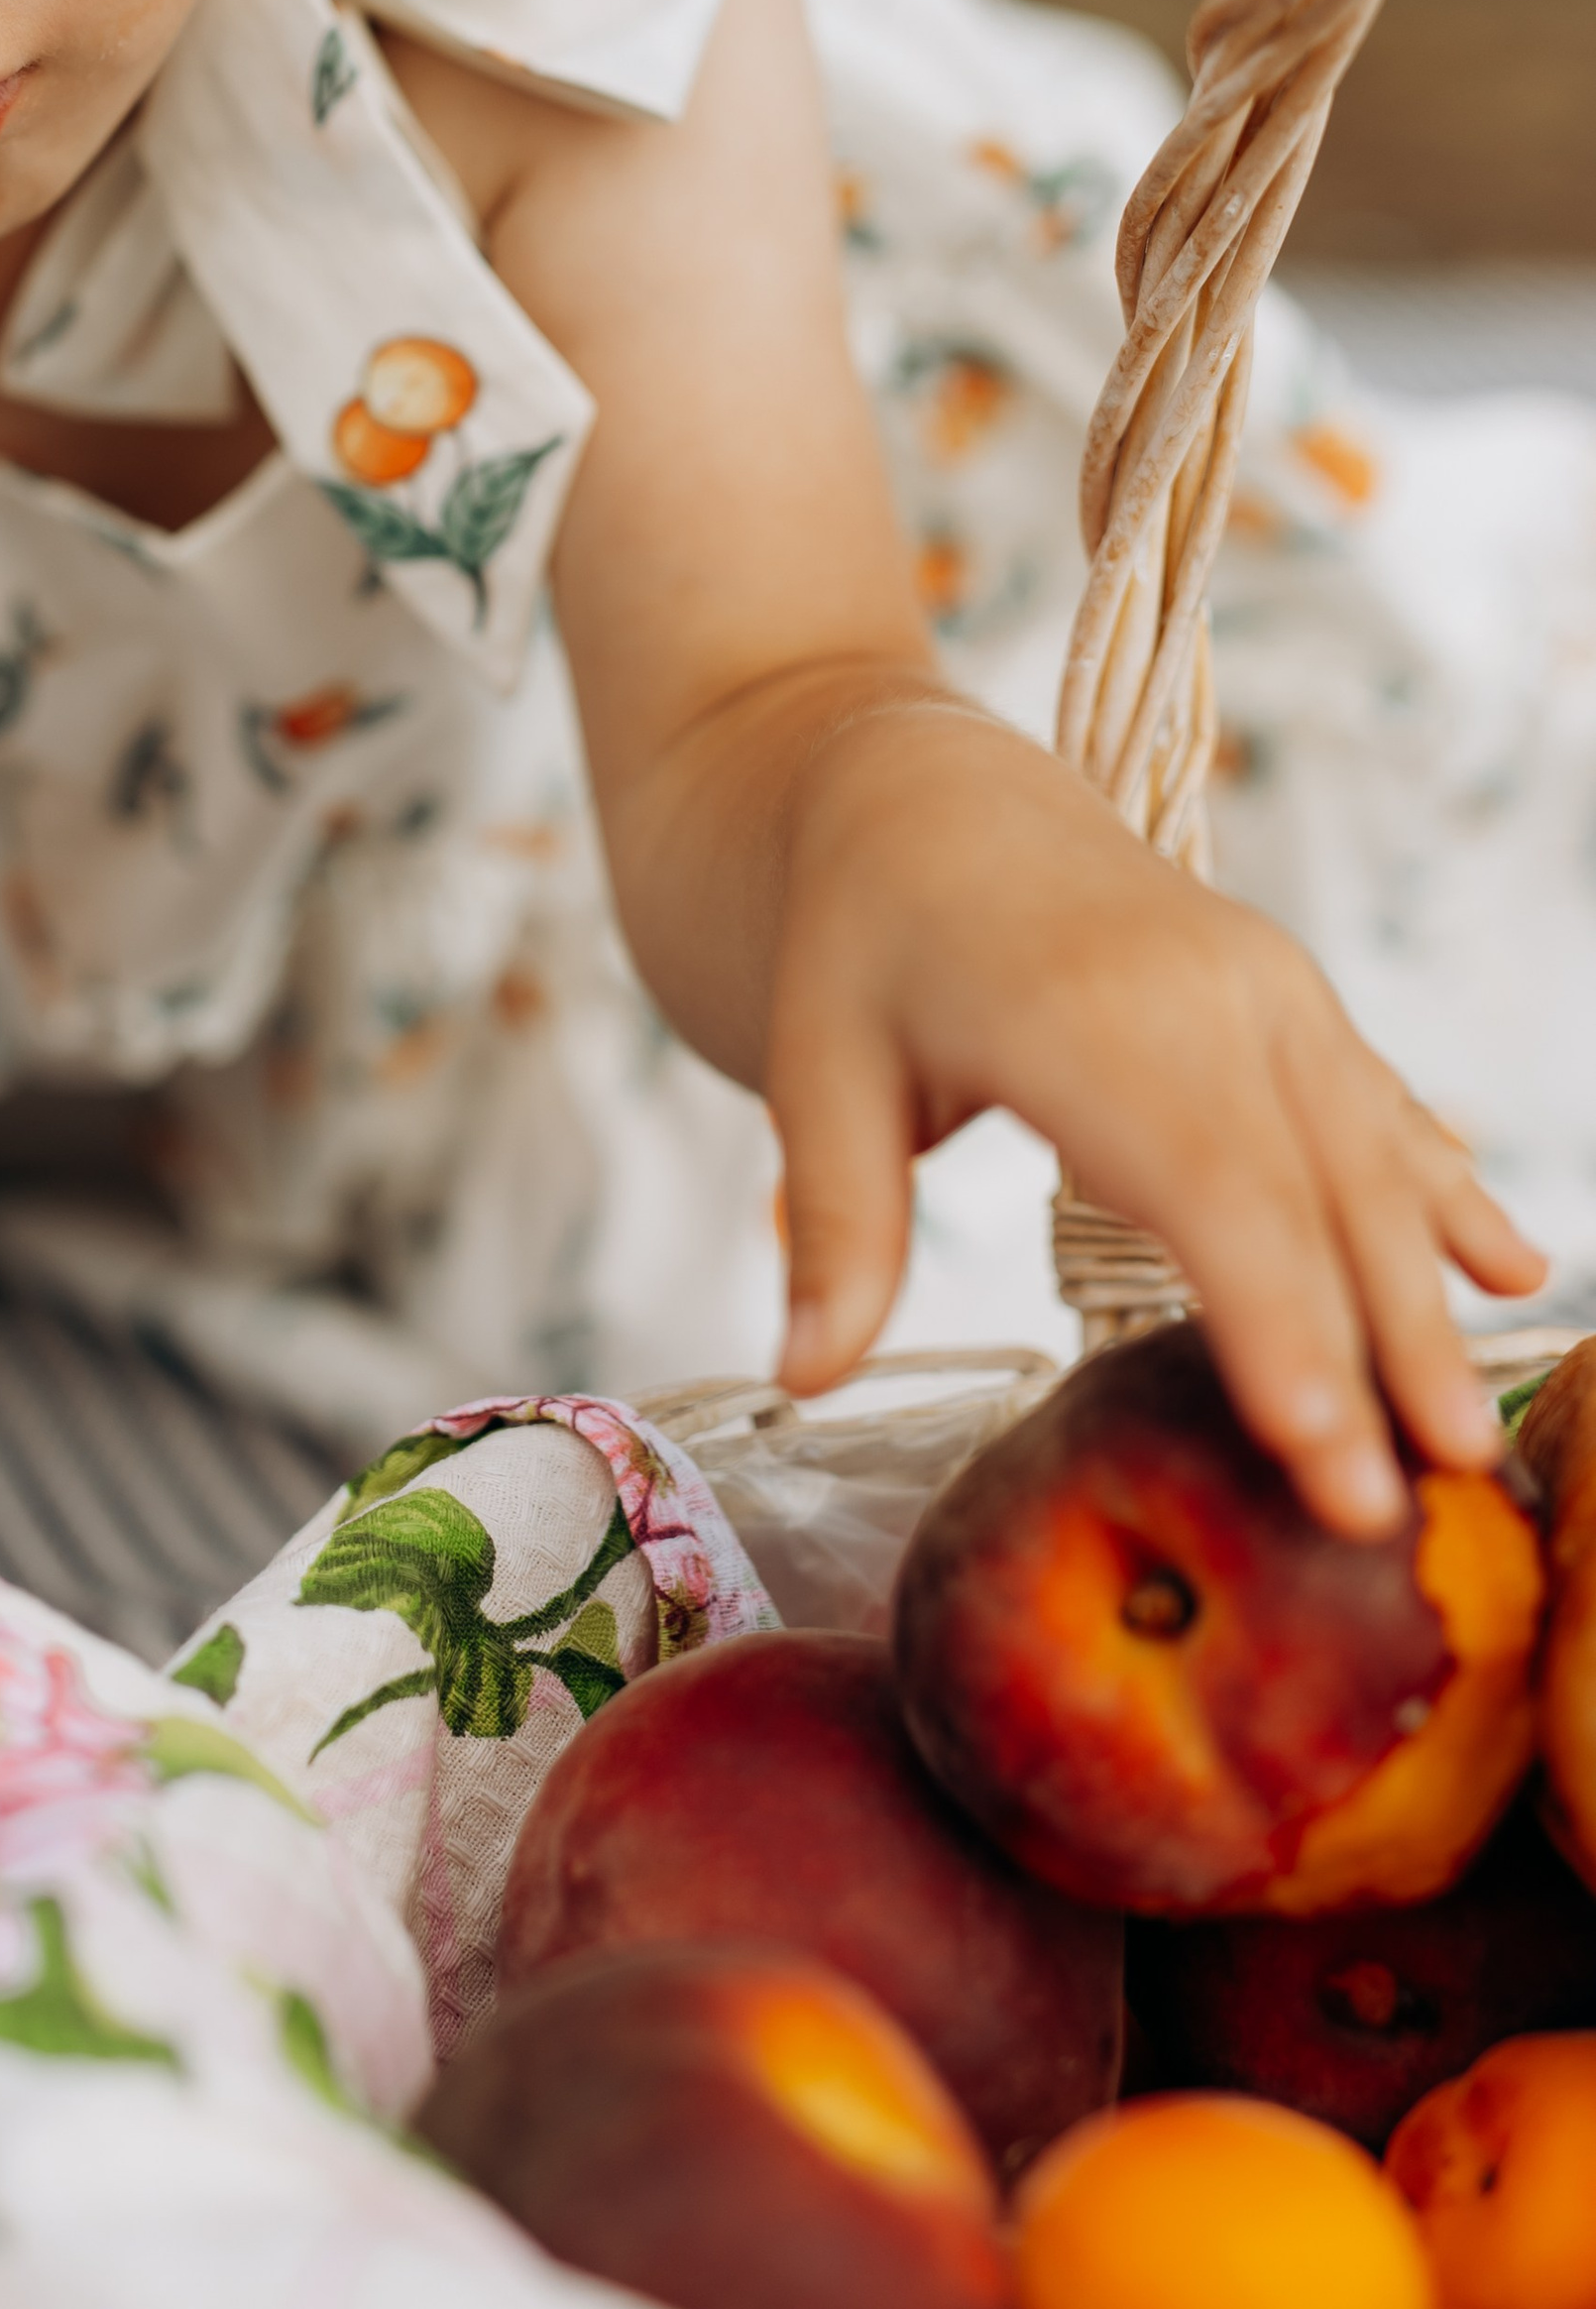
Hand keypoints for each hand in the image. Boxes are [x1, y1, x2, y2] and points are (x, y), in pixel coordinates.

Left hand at [761, 694, 1544, 1538]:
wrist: (924, 793)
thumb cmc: (862, 937)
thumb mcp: (816, 1066)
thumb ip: (835, 1224)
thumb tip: (801, 1373)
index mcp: (1089, 1011)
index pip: (1210, 1194)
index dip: (1277, 1328)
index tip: (1326, 1454)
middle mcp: (1209, 994)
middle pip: (1313, 1199)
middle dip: (1373, 1357)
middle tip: (1407, 1515)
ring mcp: (1265, 990)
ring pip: (1369, 1163)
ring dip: (1423, 1300)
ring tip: (1469, 1443)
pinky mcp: (1286, 998)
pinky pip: (1377, 1108)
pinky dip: (1442, 1191)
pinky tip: (1506, 1267)